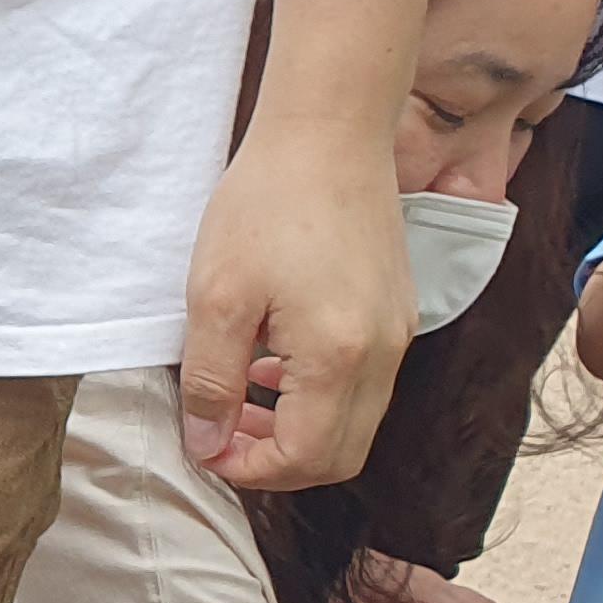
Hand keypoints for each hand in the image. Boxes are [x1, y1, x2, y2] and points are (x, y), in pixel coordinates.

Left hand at [181, 121, 414, 489]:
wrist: (329, 133)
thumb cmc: (266, 203)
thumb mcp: (215, 296)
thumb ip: (211, 381)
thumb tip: (208, 445)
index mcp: (340, 356)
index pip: (306, 459)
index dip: (249, 470)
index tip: (203, 448)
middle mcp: (384, 353)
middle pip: (339, 455)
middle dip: (276, 461)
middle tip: (219, 434)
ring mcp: (399, 333)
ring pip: (355, 423)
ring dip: (297, 429)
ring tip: (237, 399)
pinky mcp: (397, 312)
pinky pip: (365, 384)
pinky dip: (319, 395)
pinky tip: (270, 363)